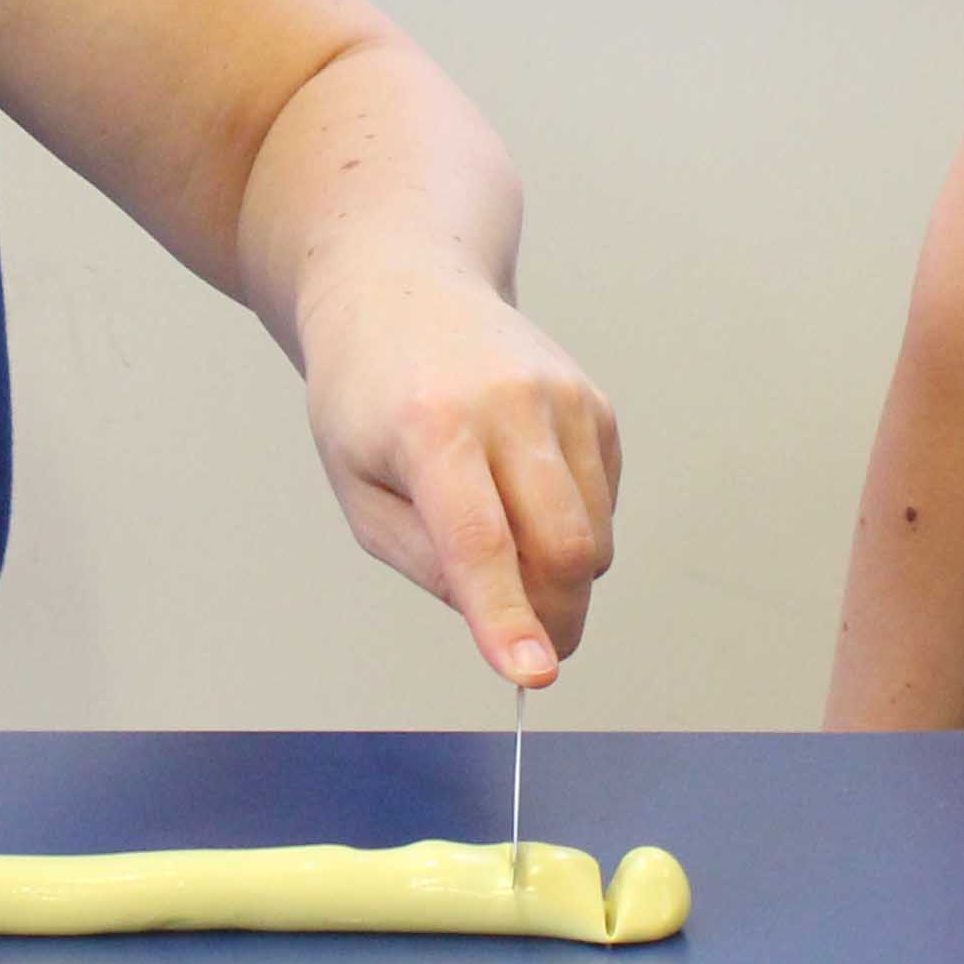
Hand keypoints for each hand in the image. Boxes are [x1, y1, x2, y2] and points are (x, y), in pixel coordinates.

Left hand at [291, 265, 620, 684]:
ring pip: (595, 536)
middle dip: (555, 618)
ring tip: (505, 545)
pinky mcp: (595, 403)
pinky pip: (604, 505)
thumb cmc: (368, 398)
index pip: (480, 540)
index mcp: (430, 427)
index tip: (533, 672)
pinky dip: (574, 528)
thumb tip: (502, 618)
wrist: (404, 291)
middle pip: (564, 547)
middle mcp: (507, 403)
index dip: (506, 616)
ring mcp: (562, 397)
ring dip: (563, 576)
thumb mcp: (359, 489)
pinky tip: (523, 493)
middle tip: (531, 646)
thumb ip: (425, 560)